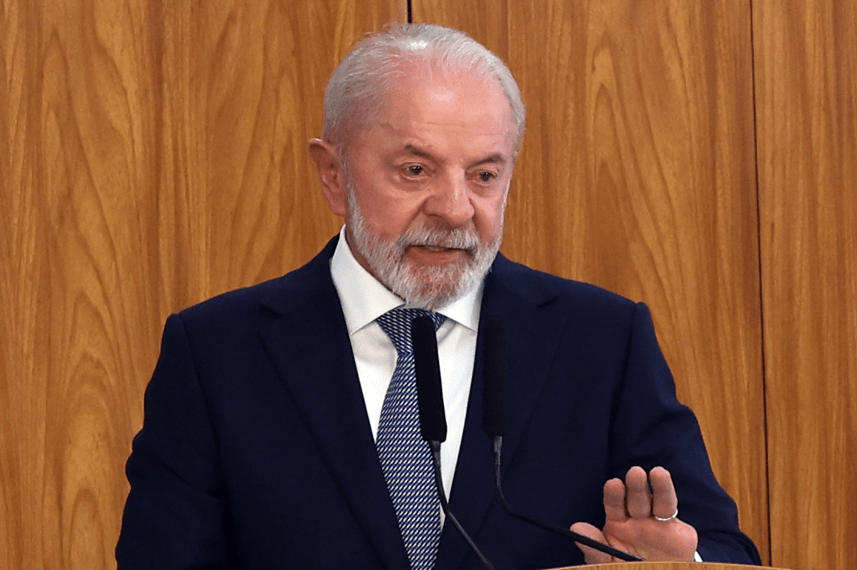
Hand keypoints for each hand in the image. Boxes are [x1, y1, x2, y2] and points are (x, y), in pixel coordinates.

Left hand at [570, 466, 697, 562]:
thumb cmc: (628, 569)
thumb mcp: (608, 563)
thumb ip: (594, 548)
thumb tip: (576, 528)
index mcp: (618, 524)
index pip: (614, 504)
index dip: (614, 493)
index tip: (614, 484)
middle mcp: (637, 518)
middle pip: (635, 497)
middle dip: (635, 486)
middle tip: (635, 473)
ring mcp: (657, 521)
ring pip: (656, 499)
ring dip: (656, 485)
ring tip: (657, 473)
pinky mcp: (677, 530)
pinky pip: (671, 508)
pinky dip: (666, 491)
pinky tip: (662, 478)